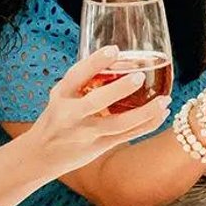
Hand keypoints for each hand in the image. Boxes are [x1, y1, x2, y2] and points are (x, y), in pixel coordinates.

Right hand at [26, 47, 171, 173]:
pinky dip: (146, 125)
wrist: (40, 156)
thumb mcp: (61, 96)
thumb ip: (83, 81)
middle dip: (118, 90)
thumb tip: (118, 59)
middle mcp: (71, 114)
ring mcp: (86, 133)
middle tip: (139, 76)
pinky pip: (126, 136)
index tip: (114, 49)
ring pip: (118, 124)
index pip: (77, 75)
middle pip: (96, 102)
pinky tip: (161, 114)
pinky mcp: (98, 147)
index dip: (95, 62)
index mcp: (61, 95)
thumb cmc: (56, 118)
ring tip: (164, 100)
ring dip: (144, 113)